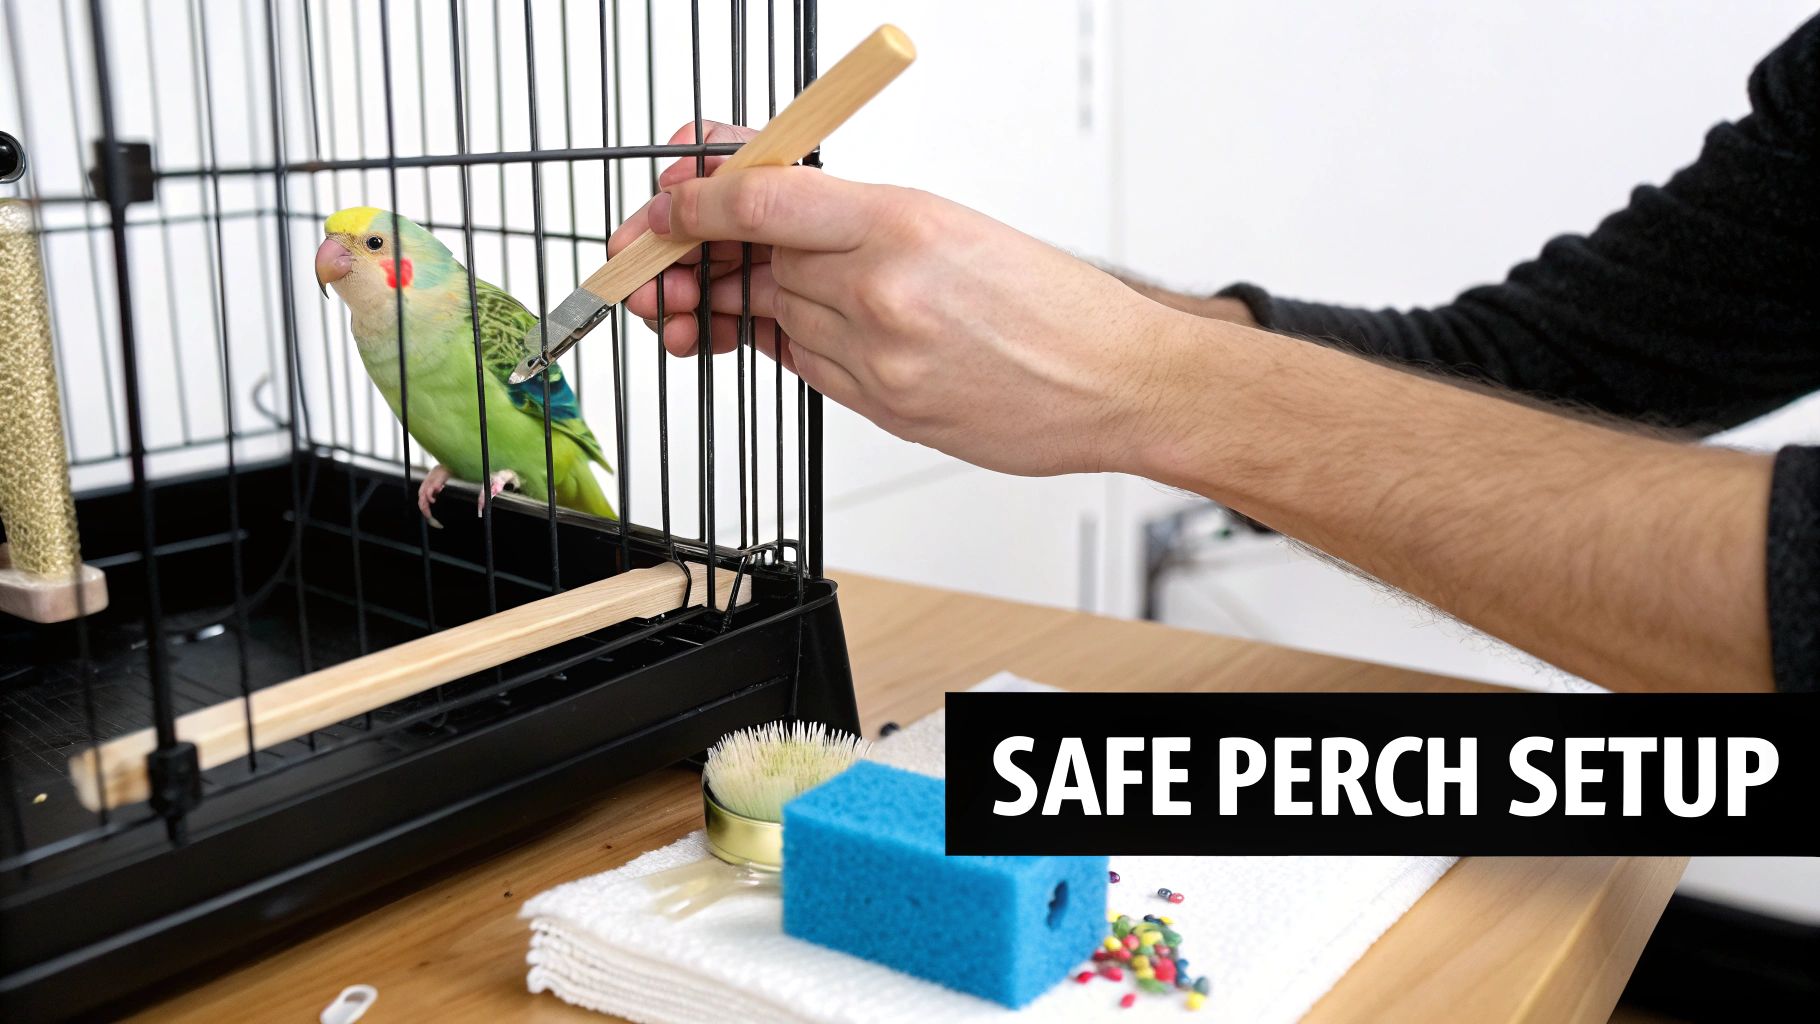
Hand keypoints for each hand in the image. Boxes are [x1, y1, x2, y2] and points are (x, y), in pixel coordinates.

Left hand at [612, 122, 1188, 476]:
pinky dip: (803, 345)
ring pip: (780, 318)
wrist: (1114, 381)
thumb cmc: (1052, 303)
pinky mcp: (884, 409)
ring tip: (799, 292)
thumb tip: (770, 206)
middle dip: (731, 255)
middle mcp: (882, 291)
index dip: (696, 203)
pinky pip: (810, 368)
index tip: (664, 204)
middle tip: (704, 247)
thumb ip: (855, 216)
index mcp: (902, 223)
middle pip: (760, 263)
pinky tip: (825, 330)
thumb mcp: (952, 223)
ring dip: (770, 302)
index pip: (761, 200)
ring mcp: (879, 359)